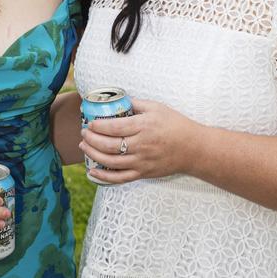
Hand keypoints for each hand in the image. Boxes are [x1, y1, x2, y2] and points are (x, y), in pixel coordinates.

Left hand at [80, 98, 195, 183]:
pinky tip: (92, 172)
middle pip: (109, 145)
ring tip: (84, 147)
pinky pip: (120, 178)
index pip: (115, 127)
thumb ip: (136, 103)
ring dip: (93, 155)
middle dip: (91, 140)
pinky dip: (104, 177)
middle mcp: (141, 145)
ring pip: (111, 162)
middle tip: (83, 133)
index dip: (98, 126)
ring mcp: (141, 162)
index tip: (89, 123)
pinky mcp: (143, 173)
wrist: (193, 149)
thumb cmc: (176, 125)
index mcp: (144, 126)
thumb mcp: (157, 107)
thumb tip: (118, 99)